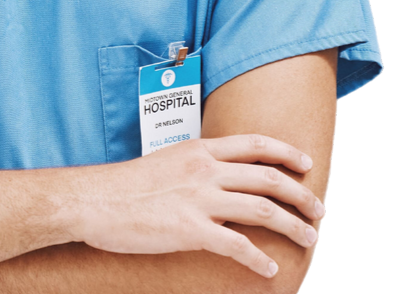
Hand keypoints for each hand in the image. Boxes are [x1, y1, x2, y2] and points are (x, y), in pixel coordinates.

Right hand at [66, 135, 324, 279]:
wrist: (96, 199)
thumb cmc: (126, 184)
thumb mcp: (167, 161)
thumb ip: (197, 166)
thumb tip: (220, 178)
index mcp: (198, 150)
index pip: (254, 144)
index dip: (285, 153)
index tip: (306, 163)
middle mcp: (204, 169)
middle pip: (267, 177)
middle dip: (300, 195)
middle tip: (318, 210)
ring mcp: (199, 199)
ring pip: (262, 209)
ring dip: (292, 226)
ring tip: (309, 239)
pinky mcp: (190, 230)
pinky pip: (238, 245)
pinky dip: (260, 259)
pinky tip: (270, 270)